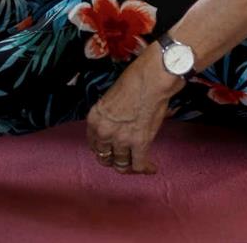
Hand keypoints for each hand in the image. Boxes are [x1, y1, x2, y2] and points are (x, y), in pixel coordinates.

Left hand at [86, 47, 182, 174]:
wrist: (152, 78)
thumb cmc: (135, 80)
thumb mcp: (111, 97)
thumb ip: (110, 115)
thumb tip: (119, 124)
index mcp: (94, 119)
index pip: (93, 145)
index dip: (103, 150)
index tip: (111, 151)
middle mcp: (104, 132)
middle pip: (105, 157)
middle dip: (115, 160)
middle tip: (125, 159)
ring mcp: (121, 139)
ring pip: (122, 164)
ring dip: (130, 165)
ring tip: (139, 164)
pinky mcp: (140, 143)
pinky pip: (139, 165)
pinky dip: (145, 168)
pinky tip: (151, 168)